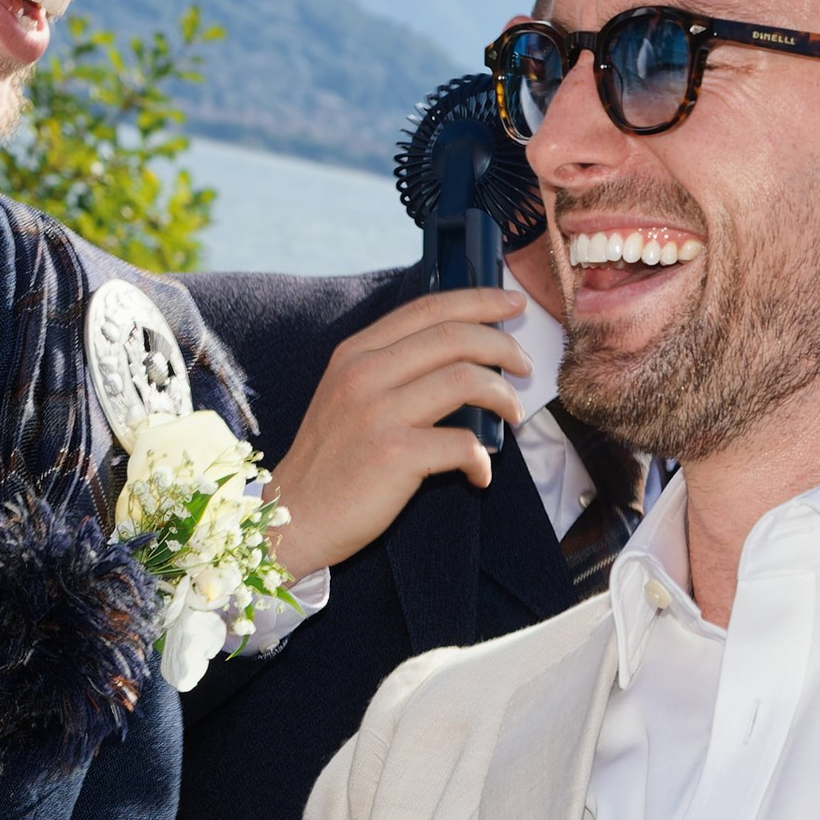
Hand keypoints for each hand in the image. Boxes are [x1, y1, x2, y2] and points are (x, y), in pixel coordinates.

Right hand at [267, 289, 530, 576]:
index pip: (428, 309)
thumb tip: (458, 355)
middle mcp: (364, 374)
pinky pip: (463, 443)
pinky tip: (478, 474)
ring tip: (513, 415)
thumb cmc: (330, 463)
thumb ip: (389, 369)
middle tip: (524, 366)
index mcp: (355, 353)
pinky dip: (481, 459)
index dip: (479, 301)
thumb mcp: (346, 397)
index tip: (513, 305)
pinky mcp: (393, 455)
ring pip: (466, 379)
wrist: (294, 518)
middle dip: (503, 347)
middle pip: (454, 336)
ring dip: (503, 396)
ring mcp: (378, 413)